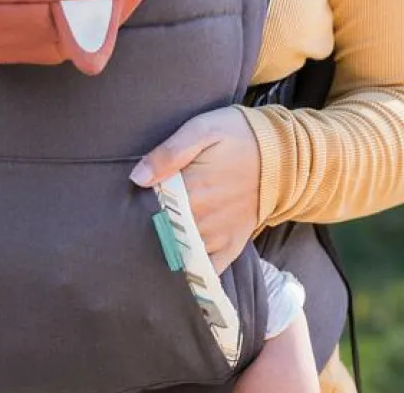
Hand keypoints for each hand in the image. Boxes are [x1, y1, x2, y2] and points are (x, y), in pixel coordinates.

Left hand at [129, 107, 260, 273]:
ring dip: (163, 253)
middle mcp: (204, 219)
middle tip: (125, 233)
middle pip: (163, 235)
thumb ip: (169, 153)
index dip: (134, 212)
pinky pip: (210, 270)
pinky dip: (192, 275)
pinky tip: (175, 272)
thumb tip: (138, 178)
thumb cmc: (237, 135)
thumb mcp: (202, 128)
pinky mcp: (232, 245)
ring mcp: (219, 236)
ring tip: (142, 250)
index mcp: (192, 190)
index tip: (121, 212)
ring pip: (182, 255)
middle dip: (144, 234)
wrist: (282, 153)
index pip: (152, 210)